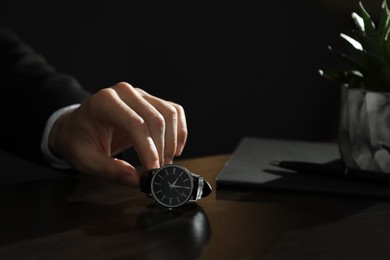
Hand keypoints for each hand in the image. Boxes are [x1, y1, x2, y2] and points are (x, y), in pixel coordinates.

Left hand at [48, 82, 187, 187]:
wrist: (77, 126)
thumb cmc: (79, 140)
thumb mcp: (86, 160)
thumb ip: (110, 170)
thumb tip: (137, 181)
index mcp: (104, 102)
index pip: (135, 124)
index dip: (148, 149)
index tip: (153, 171)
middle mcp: (124, 92)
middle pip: (156, 119)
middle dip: (162, 149)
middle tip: (159, 172)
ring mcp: (140, 94)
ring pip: (169, 114)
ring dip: (172, 141)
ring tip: (165, 162)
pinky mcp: (150, 100)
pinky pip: (174, 111)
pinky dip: (179, 131)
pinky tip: (175, 148)